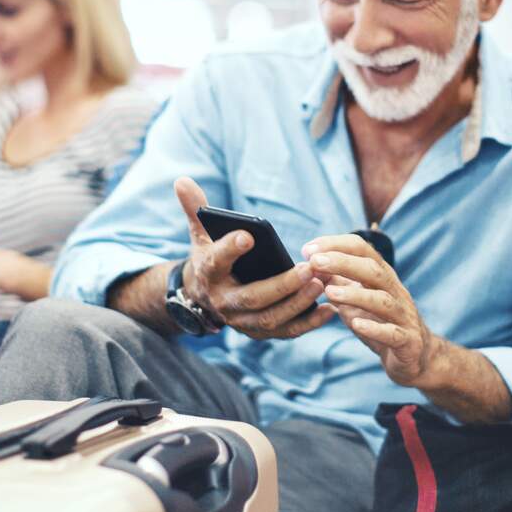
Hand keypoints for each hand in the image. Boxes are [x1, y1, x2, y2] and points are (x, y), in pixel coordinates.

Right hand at [174, 177, 333, 338]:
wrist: (205, 297)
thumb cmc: (211, 258)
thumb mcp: (200, 234)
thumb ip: (195, 208)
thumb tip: (182, 180)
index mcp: (208, 274)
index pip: (216, 262)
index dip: (230, 249)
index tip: (248, 235)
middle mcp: (223, 302)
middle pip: (252, 298)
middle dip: (281, 285)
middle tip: (308, 268)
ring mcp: (242, 321)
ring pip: (271, 319)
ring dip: (298, 303)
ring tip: (321, 282)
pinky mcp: (260, 332)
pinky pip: (286, 332)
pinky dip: (308, 323)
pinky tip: (329, 308)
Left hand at [303, 234, 443, 387]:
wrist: (415, 356)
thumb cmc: (381, 322)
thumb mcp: (356, 301)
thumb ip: (337, 283)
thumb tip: (310, 266)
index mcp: (382, 277)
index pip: (362, 250)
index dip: (336, 245)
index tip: (308, 249)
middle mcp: (395, 291)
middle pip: (373, 270)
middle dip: (343, 263)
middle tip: (315, 262)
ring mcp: (403, 316)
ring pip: (383, 300)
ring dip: (356, 295)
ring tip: (329, 293)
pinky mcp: (408, 341)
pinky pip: (392, 333)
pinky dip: (374, 328)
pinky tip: (356, 324)